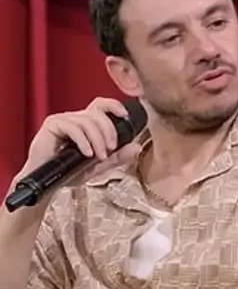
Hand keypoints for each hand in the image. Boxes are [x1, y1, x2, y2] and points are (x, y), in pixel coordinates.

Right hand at [16, 97, 142, 191]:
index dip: (114, 105)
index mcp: (87, 124)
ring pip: (88, 121)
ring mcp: (63, 120)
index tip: (125, 115)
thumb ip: (117, 157)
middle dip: (109, 132)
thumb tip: (137, 147)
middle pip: (98, 114)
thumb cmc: (69, 172)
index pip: (102, 106)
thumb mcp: (99, 166)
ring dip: (98, 140)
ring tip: (99, 156)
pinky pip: (73, 127)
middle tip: (110, 150)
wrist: (47, 183)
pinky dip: (84, 141)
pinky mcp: (52, 125)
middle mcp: (76, 118)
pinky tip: (87, 153)